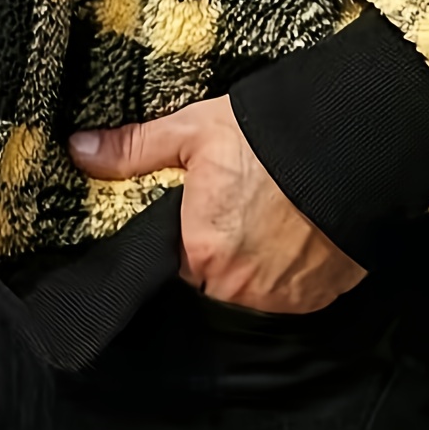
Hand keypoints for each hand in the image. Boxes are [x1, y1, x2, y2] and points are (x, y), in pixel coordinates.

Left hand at [69, 95, 366, 313]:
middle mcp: (237, 288)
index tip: (199, 213)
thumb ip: (134, 148)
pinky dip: (292, 272)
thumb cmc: (265, 138)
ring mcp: (282, 298)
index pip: (176, 260)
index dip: (185, 235)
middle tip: (240, 208)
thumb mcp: (192, 130)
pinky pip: (293, 294)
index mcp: (199, 252)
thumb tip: (78, 150)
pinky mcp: (320, 298)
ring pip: (254, 290)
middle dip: (221, 252)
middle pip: (215, 280)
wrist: (350, 145)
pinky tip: (298, 235)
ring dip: (257, 266)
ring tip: (272, 220)